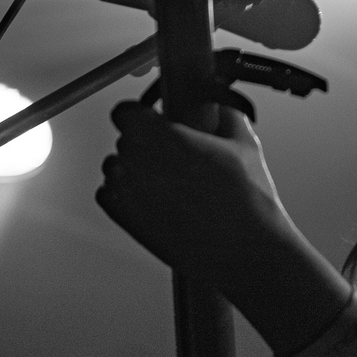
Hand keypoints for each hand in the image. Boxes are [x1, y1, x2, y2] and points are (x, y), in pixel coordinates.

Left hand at [97, 101, 293, 293]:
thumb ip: (224, 115)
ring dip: (135, 171)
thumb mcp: (244, 144)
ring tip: (173, 185)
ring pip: (116, 168)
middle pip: (125, 140)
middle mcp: (133, 160)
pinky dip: (126, 196)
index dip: (141, 115)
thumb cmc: (247, 201)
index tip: (155, 121)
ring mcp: (124, 192)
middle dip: (147, 144)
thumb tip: (218, 106)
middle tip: (178, 157)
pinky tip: (157, 202)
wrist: (245, 250)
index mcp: (158, 134)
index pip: (125, 111)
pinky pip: (109, 195)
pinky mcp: (123, 219)